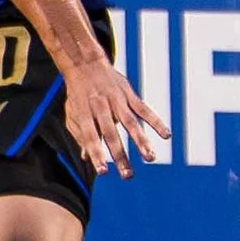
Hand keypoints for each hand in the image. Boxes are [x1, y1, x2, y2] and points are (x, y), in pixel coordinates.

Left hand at [63, 57, 168, 177]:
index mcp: (84, 114)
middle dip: (120, 155)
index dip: (96, 154)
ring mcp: (116, 100)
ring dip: (141, 141)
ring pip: (130, 122)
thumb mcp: (73, 114)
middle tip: (128, 175)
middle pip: (111, 134)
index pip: (90, 138)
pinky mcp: (129, 94)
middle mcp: (100, 107)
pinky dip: (155, 121)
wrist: (86, 64)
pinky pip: (144, 109)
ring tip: (150, 158)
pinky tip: (166, 135)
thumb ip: (80, 135)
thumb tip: (87, 158)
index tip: (103, 172)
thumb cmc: (78, 94)